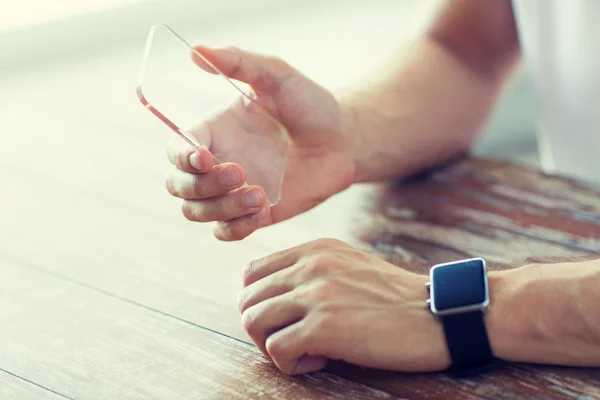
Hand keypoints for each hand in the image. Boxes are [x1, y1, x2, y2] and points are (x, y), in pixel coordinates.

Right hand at [165, 46, 355, 240]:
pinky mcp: (253, 215)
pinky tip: (264, 210)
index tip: (205, 157)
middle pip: (178, 187)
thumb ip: (240, 62)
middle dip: (200, 186)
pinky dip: (237, 227)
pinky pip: (227, 232)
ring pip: (197, 213)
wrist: (342, 141)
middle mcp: (216, 164)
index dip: (182, 157)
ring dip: (221, 208)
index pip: (177, 149)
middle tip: (239, 173)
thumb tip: (197, 51)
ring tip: (260, 195)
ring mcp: (232, 192)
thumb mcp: (277, 76)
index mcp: (213, 132)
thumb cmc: (308, 104)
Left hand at [237, 238, 450, 374]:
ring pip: (253, 321)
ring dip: (271, 345)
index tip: (285, 319)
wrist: (440, 314)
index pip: (253, 272)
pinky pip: (276, 350)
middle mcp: (311, 265)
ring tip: (305, 352)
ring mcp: (317, 294)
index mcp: (315, 249)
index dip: (259, 302)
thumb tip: (276, 296)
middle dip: (261, 327)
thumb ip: (313, 270)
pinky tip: (319, 361)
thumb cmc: (396, 298)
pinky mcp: (325, 327)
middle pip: (247, 298)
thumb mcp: (350, 265)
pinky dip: (290, 364)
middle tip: (291, 341)